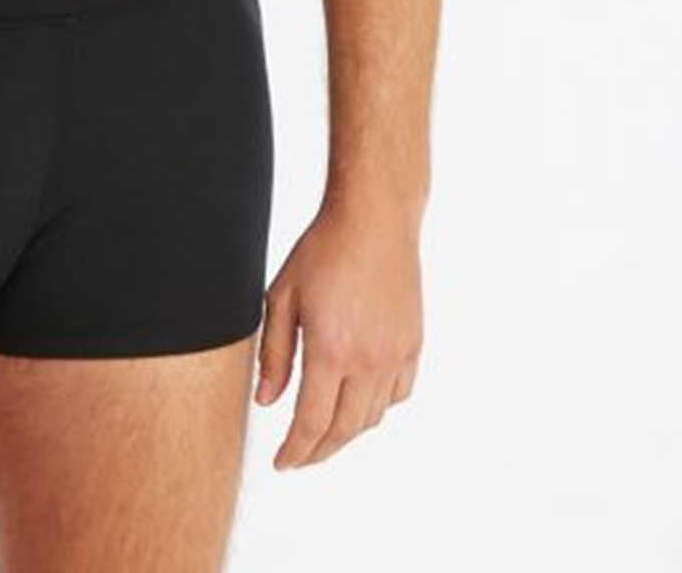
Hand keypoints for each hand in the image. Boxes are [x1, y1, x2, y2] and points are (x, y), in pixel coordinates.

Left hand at [253, 192, 422, 467]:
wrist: (375, 218)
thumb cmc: (323, 250)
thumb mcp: (283, 296)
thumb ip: (275, 354)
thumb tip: (267, 401)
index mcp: (331, 349)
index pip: (312, 422)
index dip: (295, 450)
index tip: (282, 463)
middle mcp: (369, 360)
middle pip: (344, 430)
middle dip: (319, 451)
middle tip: (299, 457)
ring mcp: (396, 354)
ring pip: (373, 417)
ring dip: (347, 433)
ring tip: (324, 432)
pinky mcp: (414, 343)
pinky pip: (398, 394)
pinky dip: (377, 408)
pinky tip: (359, 401)